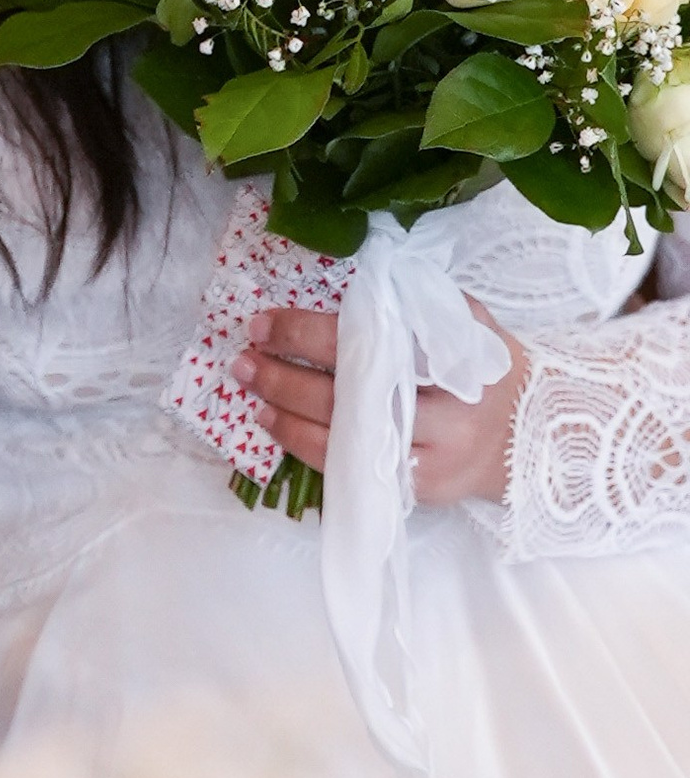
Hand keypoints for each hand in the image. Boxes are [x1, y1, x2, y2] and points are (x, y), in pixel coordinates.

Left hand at [235, 305, 528, 506]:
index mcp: (456, 359)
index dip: (307, 334)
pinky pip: (351, 472)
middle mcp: (448, 413)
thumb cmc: (489, 369)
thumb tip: (349, 288)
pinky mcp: (420, 490)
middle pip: (350, 396)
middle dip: (285, 377)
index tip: (265, 323)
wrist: (534, 436)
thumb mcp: (467, 323)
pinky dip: (307, 447)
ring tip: (251, 393)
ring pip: (344, 441)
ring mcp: (433, 458)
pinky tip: (278, 426)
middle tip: (244, 359)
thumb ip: (415, 304)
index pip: (367, 342)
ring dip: (286, 416)